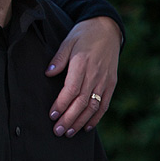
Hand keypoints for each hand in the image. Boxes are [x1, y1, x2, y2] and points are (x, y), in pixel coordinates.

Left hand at [46, 16, 120, 137]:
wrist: (108, 28)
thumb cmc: (84, 34)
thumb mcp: (68, 40)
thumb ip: (59, 58)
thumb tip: (48, 73)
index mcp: (83, 63)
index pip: (71, 89)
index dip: (62, 104)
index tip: (52, 115)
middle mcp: (95, 74)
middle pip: (82, 102)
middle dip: (69, 119)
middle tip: (58, 131)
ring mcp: (105, 80)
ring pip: (93, 106)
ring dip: (81, 122)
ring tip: (69, 133)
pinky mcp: (112, 83)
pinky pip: (105, 104)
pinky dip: (97, 117)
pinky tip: (87, 127)